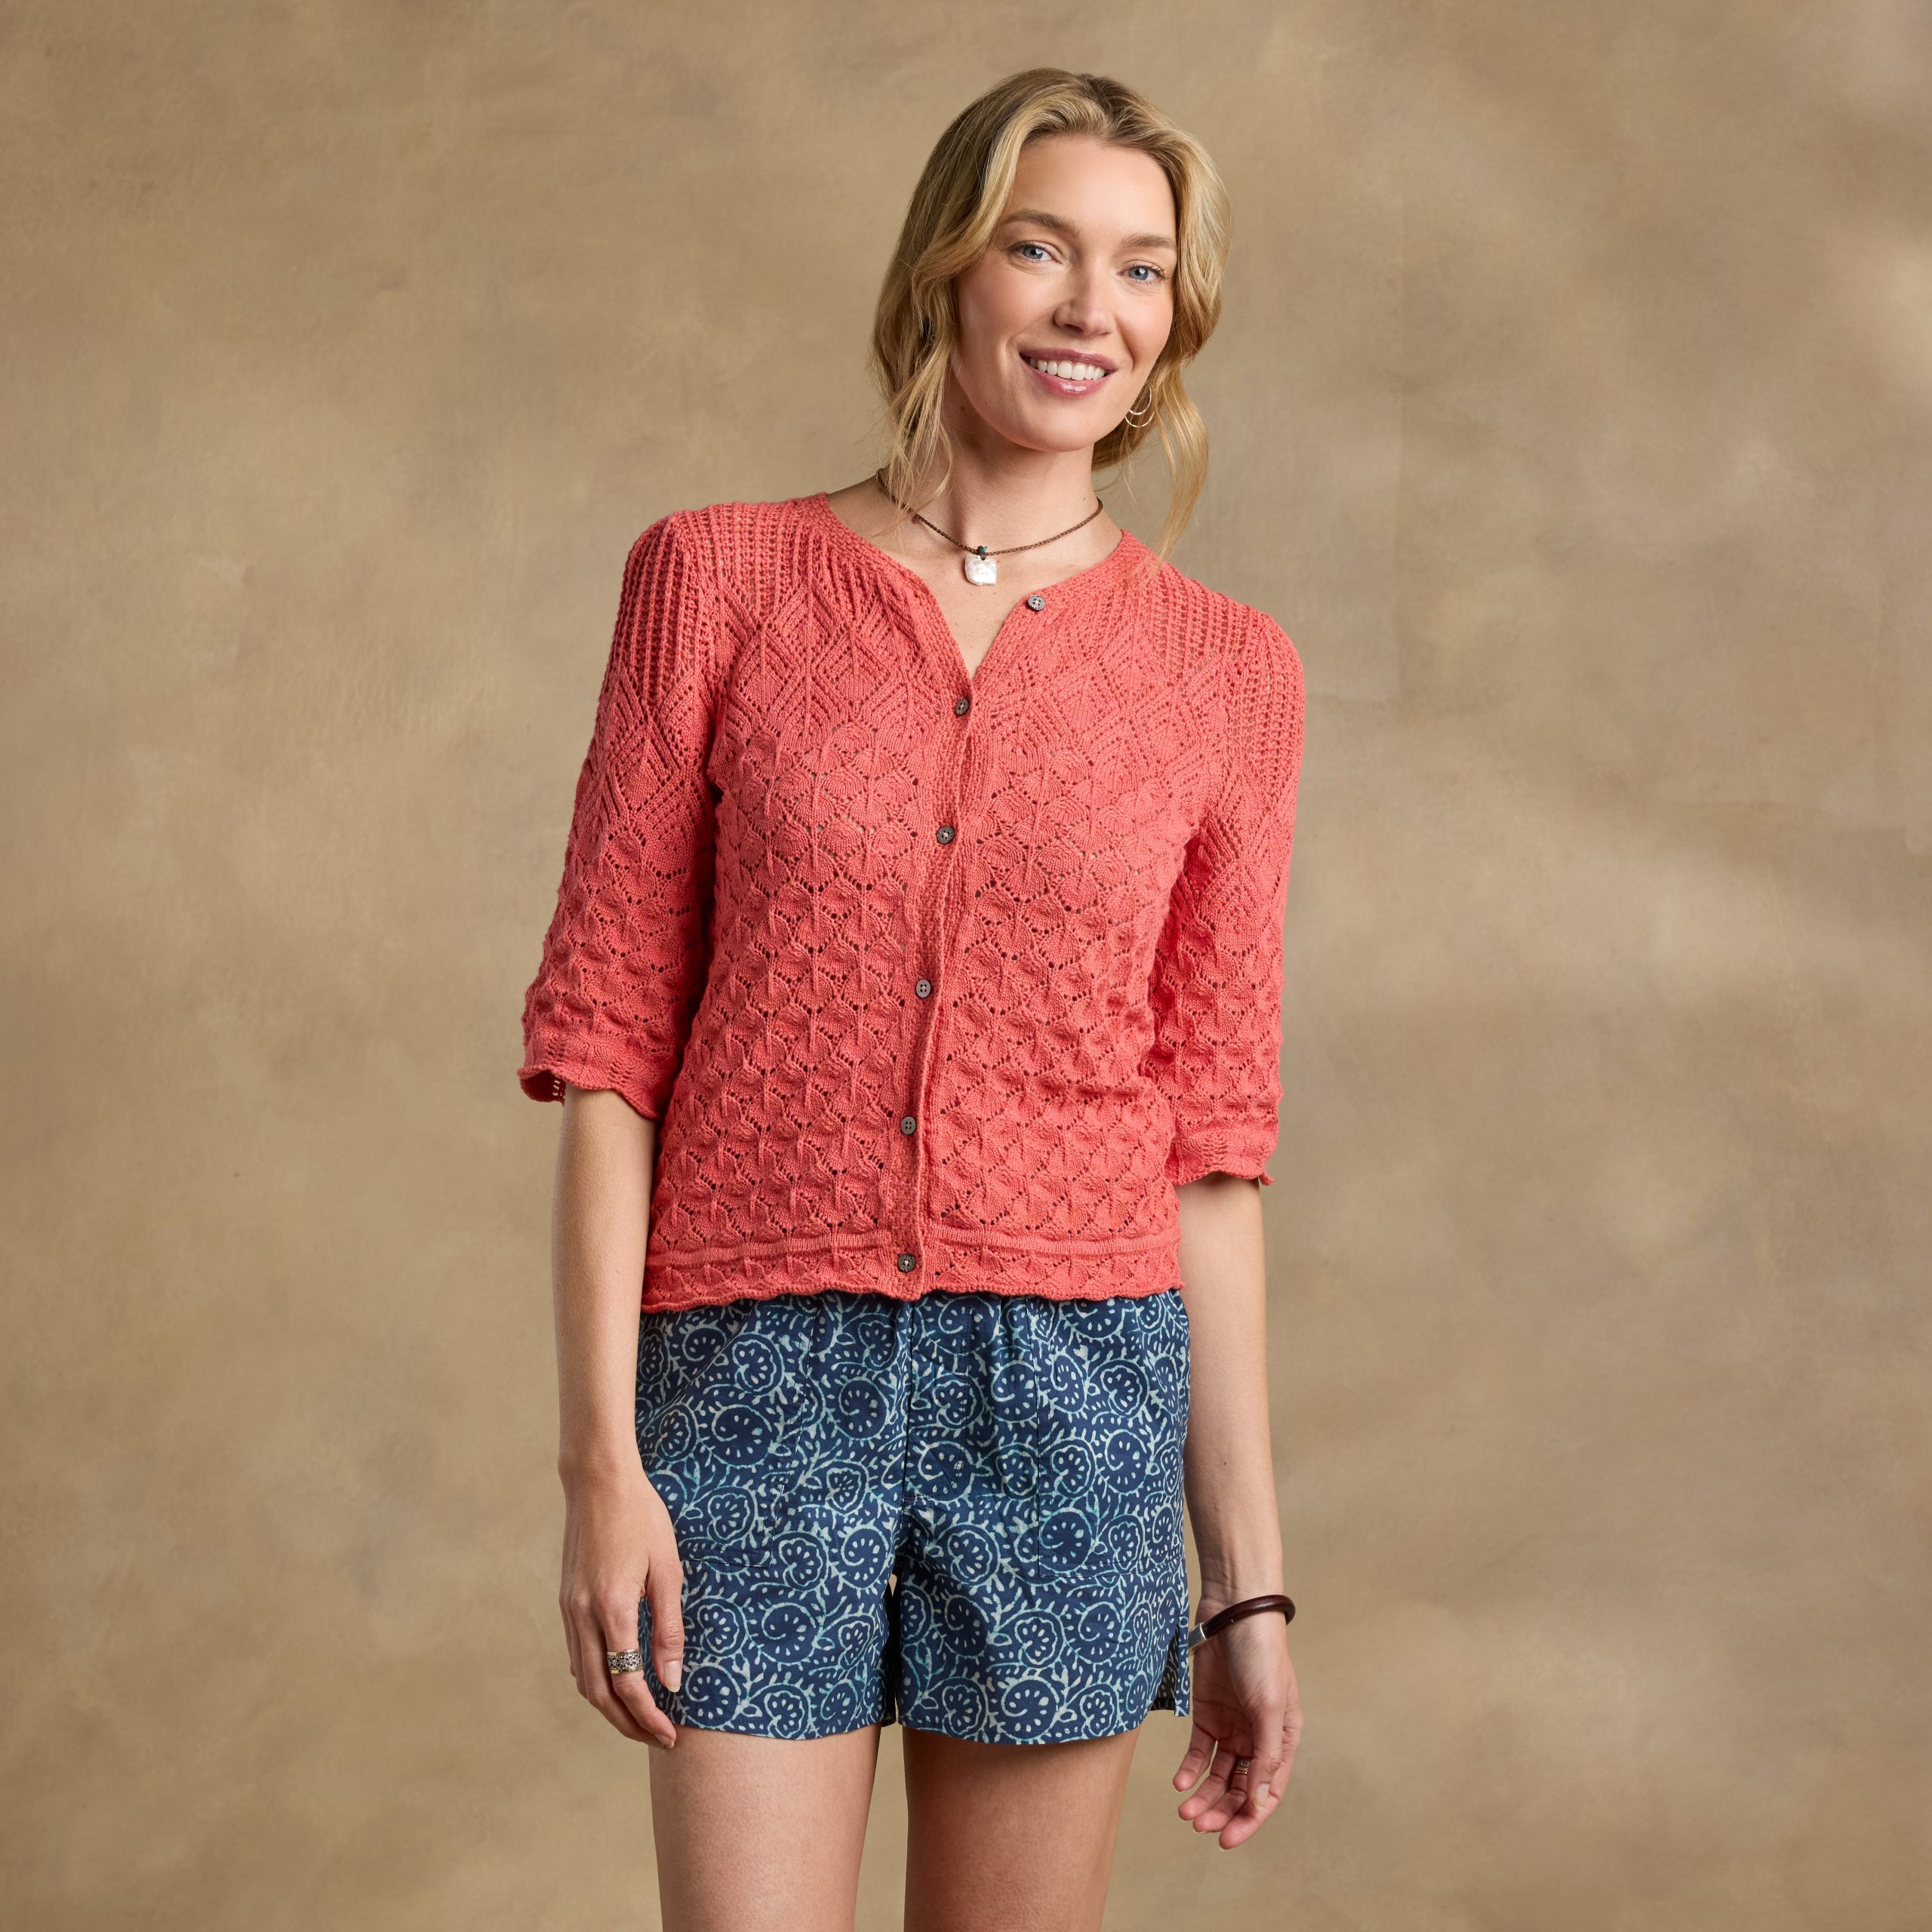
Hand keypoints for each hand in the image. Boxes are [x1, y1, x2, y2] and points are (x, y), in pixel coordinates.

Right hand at [558, 1457, 683, 1747]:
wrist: (598, 1481)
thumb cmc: (642, 1518)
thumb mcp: (668, 1569)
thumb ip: (669, 1629)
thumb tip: (673, 1682)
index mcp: (612, 1609)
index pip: (628, 1684)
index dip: (650, 1717)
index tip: (672, 1735)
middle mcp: (582, 1616)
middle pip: (599, 1694)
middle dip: (628, 1724)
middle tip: (658, 1738)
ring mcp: (569, 1610)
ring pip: (583, 1679)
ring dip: (609, 1706)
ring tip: (641, 1717)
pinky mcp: (566, 1601)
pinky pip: (576, 1656)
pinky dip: (596, 1679)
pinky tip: (618, 1680)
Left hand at [1172, 1602, 1301, 1846]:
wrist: (1232, 1610)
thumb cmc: (1260, 1654)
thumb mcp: (1268, 1707)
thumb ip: (1265, 1755)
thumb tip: (1260, 1800)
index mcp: (1283, 1739)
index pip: (1267, 1791)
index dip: (1249, 1818)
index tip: (1226, 1839)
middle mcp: (1257, 1737)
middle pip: (1239, 1787)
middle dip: (1221, 1810)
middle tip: (1199, 1825)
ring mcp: (1231, 1725)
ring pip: (1217, 1774)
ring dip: (1203, 1795)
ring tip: (1185, 1810)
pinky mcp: (1207, 1712)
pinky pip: (1199, 1751)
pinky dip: (1189, 1769)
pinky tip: (1180, 1782)